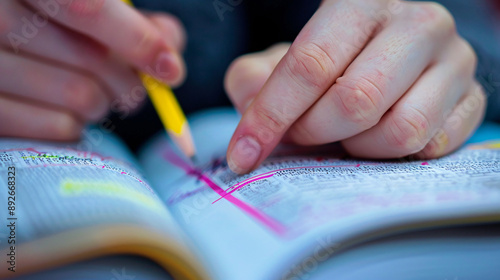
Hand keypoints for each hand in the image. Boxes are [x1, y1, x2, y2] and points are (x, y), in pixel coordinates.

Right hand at [0, 0, 185, 139]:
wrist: (9, 41)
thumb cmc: (62, 28)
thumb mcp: (102, 10)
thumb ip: (138, 24)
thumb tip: (169, 62)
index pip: (89, 8)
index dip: (137, 42)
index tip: (170, 70)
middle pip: (92, 60)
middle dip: (129, 82)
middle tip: (132, 88)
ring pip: (80, 97)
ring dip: (104, 104)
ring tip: (94, 95)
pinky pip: (59, 128)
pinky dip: (77, 125)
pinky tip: (65, 111)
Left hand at [225, 0, 485, 173]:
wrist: (388, 57)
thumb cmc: (332, 61)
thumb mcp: (284, 61)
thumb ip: (255, 80)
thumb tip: (250, 114)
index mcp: (363, 3)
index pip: (311, 64)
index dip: (270, 115)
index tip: (242, 153)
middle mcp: (417, 24)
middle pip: (356, 101)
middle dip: (315, 133)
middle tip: (301, 136)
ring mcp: (453, 61)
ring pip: (399, 130)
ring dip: (357, 147)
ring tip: (342, 134)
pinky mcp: (472, 99)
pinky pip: (430, 146)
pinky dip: (391, 155)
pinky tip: (375, 139)